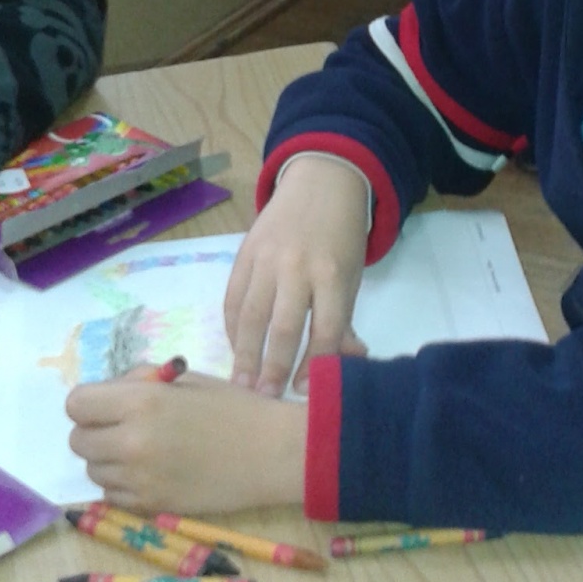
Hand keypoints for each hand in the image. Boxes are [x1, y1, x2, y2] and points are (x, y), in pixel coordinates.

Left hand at [66, 369, 307, 513]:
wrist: (271, 453)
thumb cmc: (234, 408)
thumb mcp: (186, 379)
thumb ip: (140, 381)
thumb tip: (109, 392)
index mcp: (140, 402)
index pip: (76, 404)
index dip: (90, 403)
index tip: (108, 405)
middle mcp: (131, 442)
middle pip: (78, 440)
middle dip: (96, 431)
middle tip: (125, 427)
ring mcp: (138, 479)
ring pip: (93, 470)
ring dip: (109, 459)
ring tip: (144, 450)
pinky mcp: (150, 506)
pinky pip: (112, 494)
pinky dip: (124, 484)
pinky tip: (152, 472)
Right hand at [224, 154, 371, 394]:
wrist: (321, 183)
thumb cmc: (340, 240)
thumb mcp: (352, 277)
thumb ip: (344, 322)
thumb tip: (342, 366)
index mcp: (334, 274)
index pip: (325, 328)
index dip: (314, 364)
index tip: (302, 391)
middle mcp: (299, 267)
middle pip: (283, 325)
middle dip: (273, 366)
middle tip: (264, 398)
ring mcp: (268, 258)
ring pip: (251, 314)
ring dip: (244, 354)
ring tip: (240, 386)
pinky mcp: (245, 252)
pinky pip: (232, 297)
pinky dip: (230, 327)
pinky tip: (234, 349)